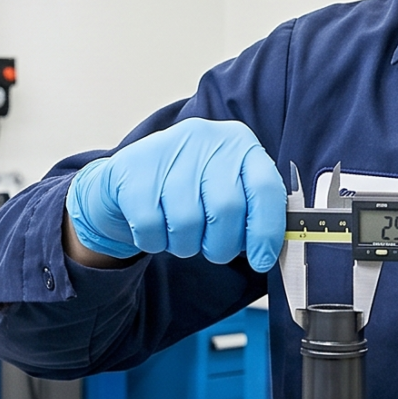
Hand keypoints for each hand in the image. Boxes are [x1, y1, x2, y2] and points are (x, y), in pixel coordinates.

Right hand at [64, 119, 285, 270]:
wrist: (128, 180)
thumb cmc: (189, 192)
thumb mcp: (226, 190)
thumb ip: (252, 213)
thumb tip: (269, 252)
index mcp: (238, 143)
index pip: (264, 187)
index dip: (266, 231)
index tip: (261, 259)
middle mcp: (205, 138)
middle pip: (226, 209)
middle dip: (221, 245)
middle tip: (213, 249)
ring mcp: (166, 150)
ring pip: (186, 223)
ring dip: (184, 245)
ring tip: (180, 233)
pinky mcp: (132, 171)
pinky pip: (150, 226)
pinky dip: (154, 241)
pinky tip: (155, 227)